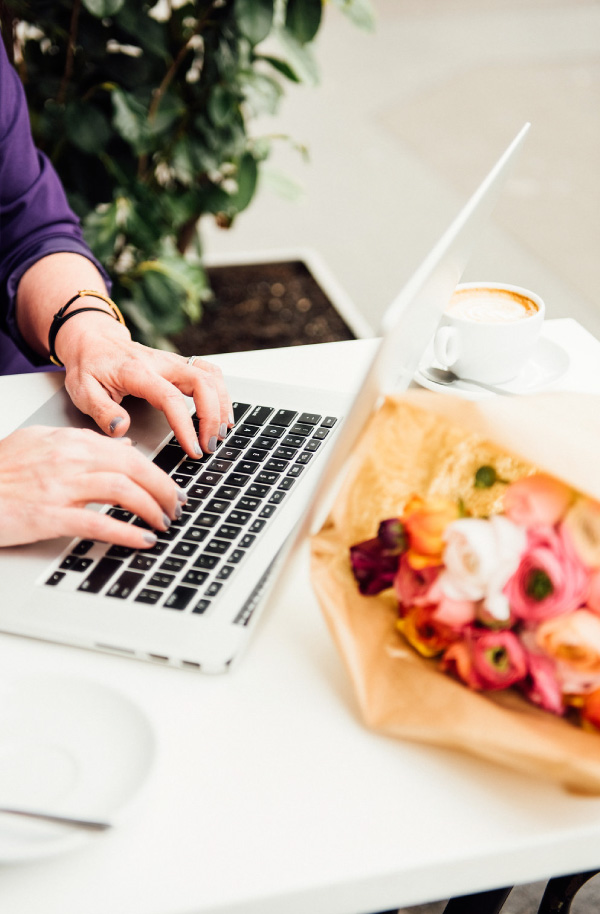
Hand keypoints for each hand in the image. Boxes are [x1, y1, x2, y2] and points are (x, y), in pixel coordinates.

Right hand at [0, 425, 184, 547]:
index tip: (172, 487)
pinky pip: (97, 521)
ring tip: (164, 524)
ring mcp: (59, 487)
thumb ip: (83, 443)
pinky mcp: (48, 516)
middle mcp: (68, 459)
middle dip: (163, 489)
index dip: (157, 471)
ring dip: (151, 509)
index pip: (128, 453)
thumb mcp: (40, 443)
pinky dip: (126, 531)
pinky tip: (142, 540)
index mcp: (69, 442)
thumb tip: (124, 446)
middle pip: (133, 468)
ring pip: (122, 490)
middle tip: (177, 507)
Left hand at [60, 314, 232, 456]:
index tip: (193, 449)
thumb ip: (102, 410)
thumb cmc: (89, 366)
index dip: (186, 426)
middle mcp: (162, 364)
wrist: (93, 339)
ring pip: (212, 376)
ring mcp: (174, 362)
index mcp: (138, 371)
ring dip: (222, 405)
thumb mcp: (82, 390)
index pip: (171, 399)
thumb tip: (121, 429)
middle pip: (202, 383)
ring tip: (222, 432)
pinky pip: (210, 373)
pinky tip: (222, 413)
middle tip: (210, 445)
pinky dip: (222, 392)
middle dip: (213, 416)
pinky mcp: (180, 365)